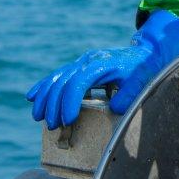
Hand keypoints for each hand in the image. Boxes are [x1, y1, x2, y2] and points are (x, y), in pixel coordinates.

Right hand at [26, 10, 178, 129]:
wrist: (146, 52)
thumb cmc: (144, 69)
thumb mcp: (141, 80)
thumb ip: (131, 93)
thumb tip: (116, 108)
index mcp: (102, 63)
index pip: (80, 81)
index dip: (71, 100)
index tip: (68, 119)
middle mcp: (89, 60)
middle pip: (65, 80)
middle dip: (55, 104)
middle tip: (52, 125)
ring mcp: (82, 62)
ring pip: (57, 77)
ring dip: (45, 97)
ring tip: (37, 117)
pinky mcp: (79, 66)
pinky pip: (58, 75)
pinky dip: (44, 85)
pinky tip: (31, 96)